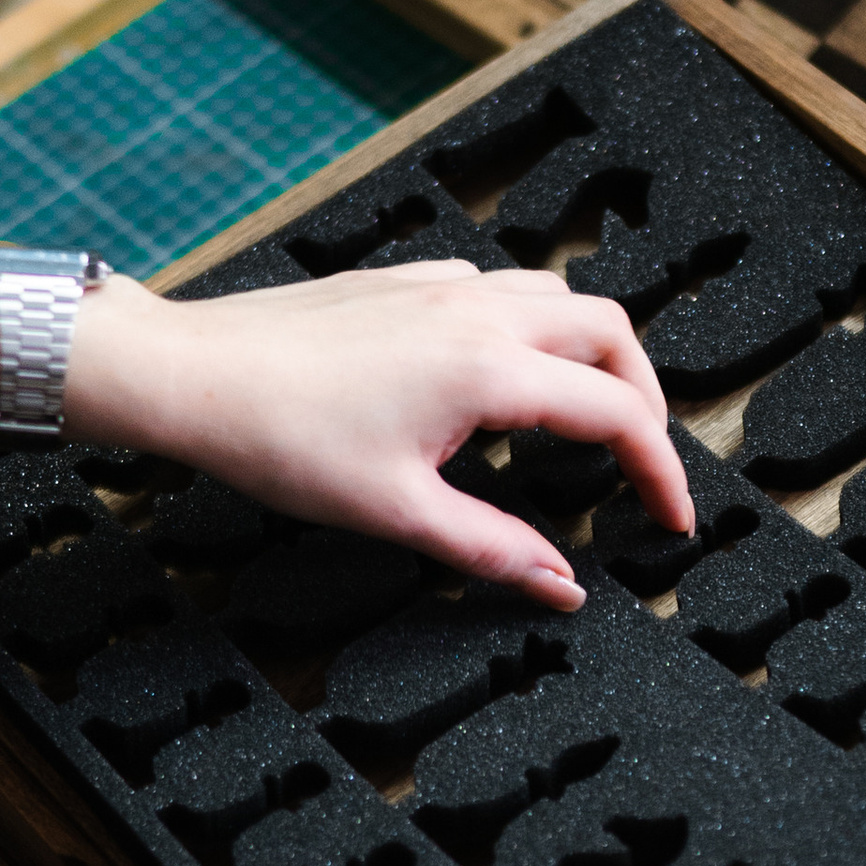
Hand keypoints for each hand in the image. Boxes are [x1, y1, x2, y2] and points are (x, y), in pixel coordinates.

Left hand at [64, 264, 692, 605]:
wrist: (194, 373)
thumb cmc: (281, 440)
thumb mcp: (397, 514)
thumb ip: (494, 549)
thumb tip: (561, 585)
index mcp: (491, 370)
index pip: (618, 415)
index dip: (660, 472)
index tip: (671, 518)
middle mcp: (479, 313)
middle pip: (611, 334)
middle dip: (645, 397)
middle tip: (641, 463)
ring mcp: (441, 287)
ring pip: (558, 296)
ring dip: (591, 352)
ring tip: (586, 415)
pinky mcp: (403, 280)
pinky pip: (498, 286)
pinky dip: (530, 325)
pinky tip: (499, 372)